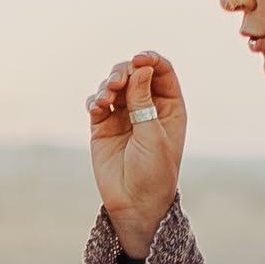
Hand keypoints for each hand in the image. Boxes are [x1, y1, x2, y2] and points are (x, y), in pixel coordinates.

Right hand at [87, 50, 187, 257]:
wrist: (134, 203)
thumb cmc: (154, 172)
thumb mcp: (153, 135)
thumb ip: (144, 101)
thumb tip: (140, 68)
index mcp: (169, 107)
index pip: (161, 71)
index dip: (150, 60)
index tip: (138, 60)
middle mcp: (147, 107)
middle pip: (134, 73)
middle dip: (123, 71)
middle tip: (116, 82)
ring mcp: (124, 115)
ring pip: (114, 85)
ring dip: (107, 85)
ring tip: (106, 100)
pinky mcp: (102, 126)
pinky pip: (97, 102)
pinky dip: (95, 99)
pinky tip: (98, 107)